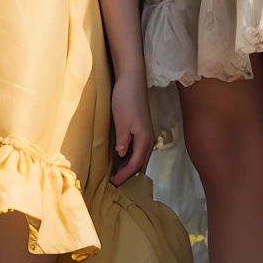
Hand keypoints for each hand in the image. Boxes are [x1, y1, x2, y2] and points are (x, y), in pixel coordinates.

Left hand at [110, 71, 154, 185]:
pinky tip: (122, 157)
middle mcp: (148, 138)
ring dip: (130, 165)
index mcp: (144, 139)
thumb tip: (121, 155)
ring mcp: (146, 133)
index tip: (114, 182)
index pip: (136, 164)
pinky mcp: (141, 128)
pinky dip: (131, 156)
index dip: (125, 175)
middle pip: (141, 162)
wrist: (131, 80)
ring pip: (140, 156)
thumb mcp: (122, 121)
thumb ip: (123, 140)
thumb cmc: (125, 99)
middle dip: (129, 173)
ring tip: (118, 173)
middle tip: (115, 182)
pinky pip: (138, 148)